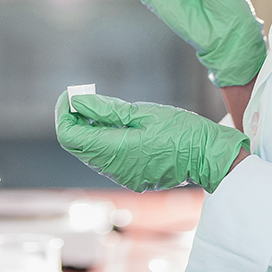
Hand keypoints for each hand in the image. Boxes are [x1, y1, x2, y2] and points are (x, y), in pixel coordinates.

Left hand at [55, 91, 249, 192]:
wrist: (208, 156)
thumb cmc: (181, 130)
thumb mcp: (143, 112)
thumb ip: (106, 110)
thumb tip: (77, 102)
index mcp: (116, 151)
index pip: (69, 136)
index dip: (63, 113)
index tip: (70, 95)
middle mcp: (114, 169)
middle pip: (76, 145)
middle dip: (74, 120)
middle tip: (84, 98)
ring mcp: (122, 176)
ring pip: (90, 152)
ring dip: (89, 129)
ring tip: (103, 108)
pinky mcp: (131, 177)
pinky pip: (106, 158)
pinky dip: (103, 139)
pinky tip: (117, 124)